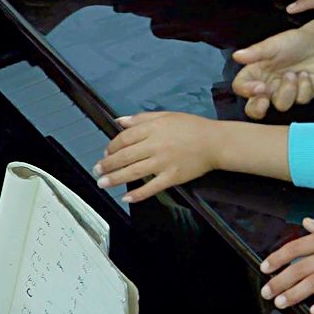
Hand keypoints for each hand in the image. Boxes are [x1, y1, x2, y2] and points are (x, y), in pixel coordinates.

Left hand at [94, 112, 223, 202]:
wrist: (216, 142)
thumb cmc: (192, 127)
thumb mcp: (167, 116)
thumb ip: (141, 118)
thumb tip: (119, 121)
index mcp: (153, 128)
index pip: (125, 138)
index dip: (112, 146)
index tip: (105, 153)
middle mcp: (156, 145)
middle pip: (125, 156)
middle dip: (107, 164)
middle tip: (96, 170)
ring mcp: (164, 163)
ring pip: (133, 172)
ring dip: (115, 179)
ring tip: (102, 183)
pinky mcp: (172, 177)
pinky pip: (151, 187)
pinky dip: (138, 194)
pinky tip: (126, 198)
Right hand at [232, 17, 313, 118]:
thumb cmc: (292, 43)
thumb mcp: (273, 44)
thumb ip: (256, 52)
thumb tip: (236, 56)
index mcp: (256, 74)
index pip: (241, 87)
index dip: (246, 90)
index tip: (259, 87)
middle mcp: (267, 87)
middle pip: (254, 108)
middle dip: (258, 109)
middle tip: (265, 101)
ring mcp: (285, 94)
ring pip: (281, 105)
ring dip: (288, 90)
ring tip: (293, 74)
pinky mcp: (302, 96)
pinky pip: (301, 100)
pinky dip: (304, 86)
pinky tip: (306, 74)